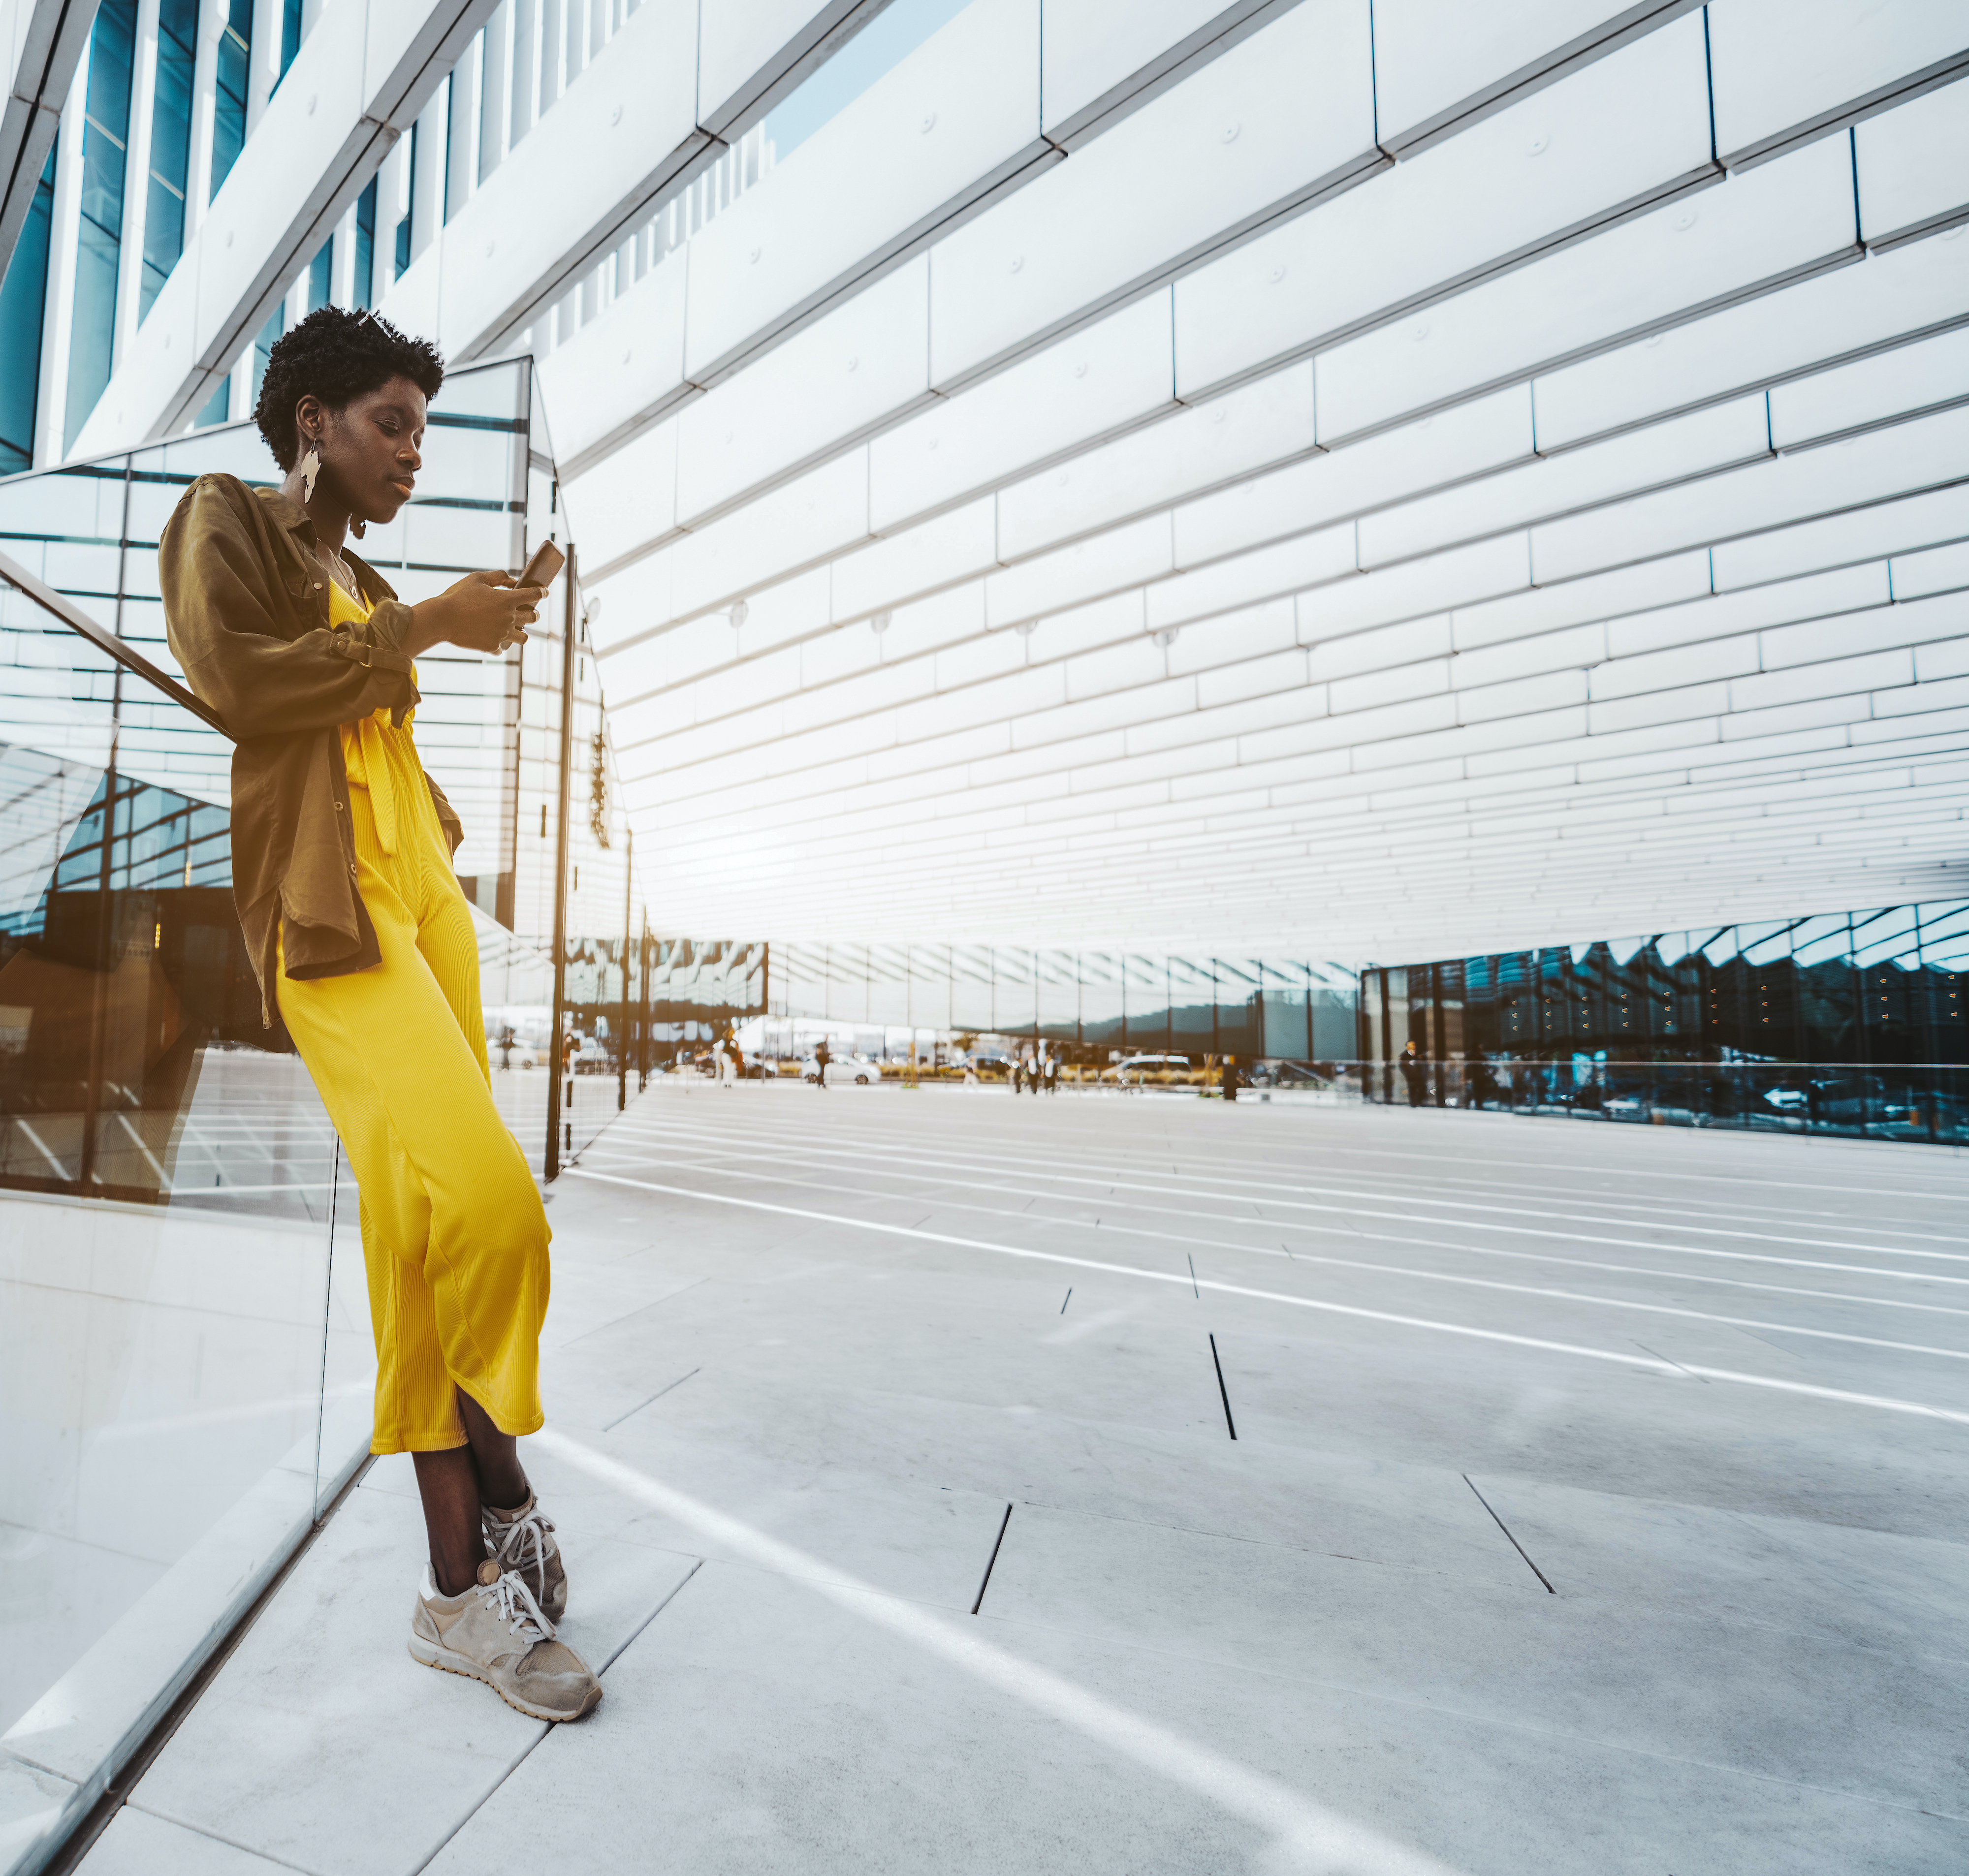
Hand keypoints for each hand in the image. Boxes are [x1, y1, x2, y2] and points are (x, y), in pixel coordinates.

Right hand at [405, 569, 543, 656]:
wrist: (441, 619)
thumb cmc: (458, 596)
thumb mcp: (477, 578)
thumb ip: (498, 576)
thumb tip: (513, 580)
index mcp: (508, 599)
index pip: (534, 594)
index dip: (541, 592)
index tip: (544, 592)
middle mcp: (509, 618)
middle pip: (533, 618)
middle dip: (533, 614)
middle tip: (529, 612)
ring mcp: (502, 634)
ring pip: (524, 638)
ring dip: (521, 632)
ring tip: (516, 630)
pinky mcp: (493, 646)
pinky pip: (503, 648)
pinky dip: (499, 644)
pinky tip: (493, 639)